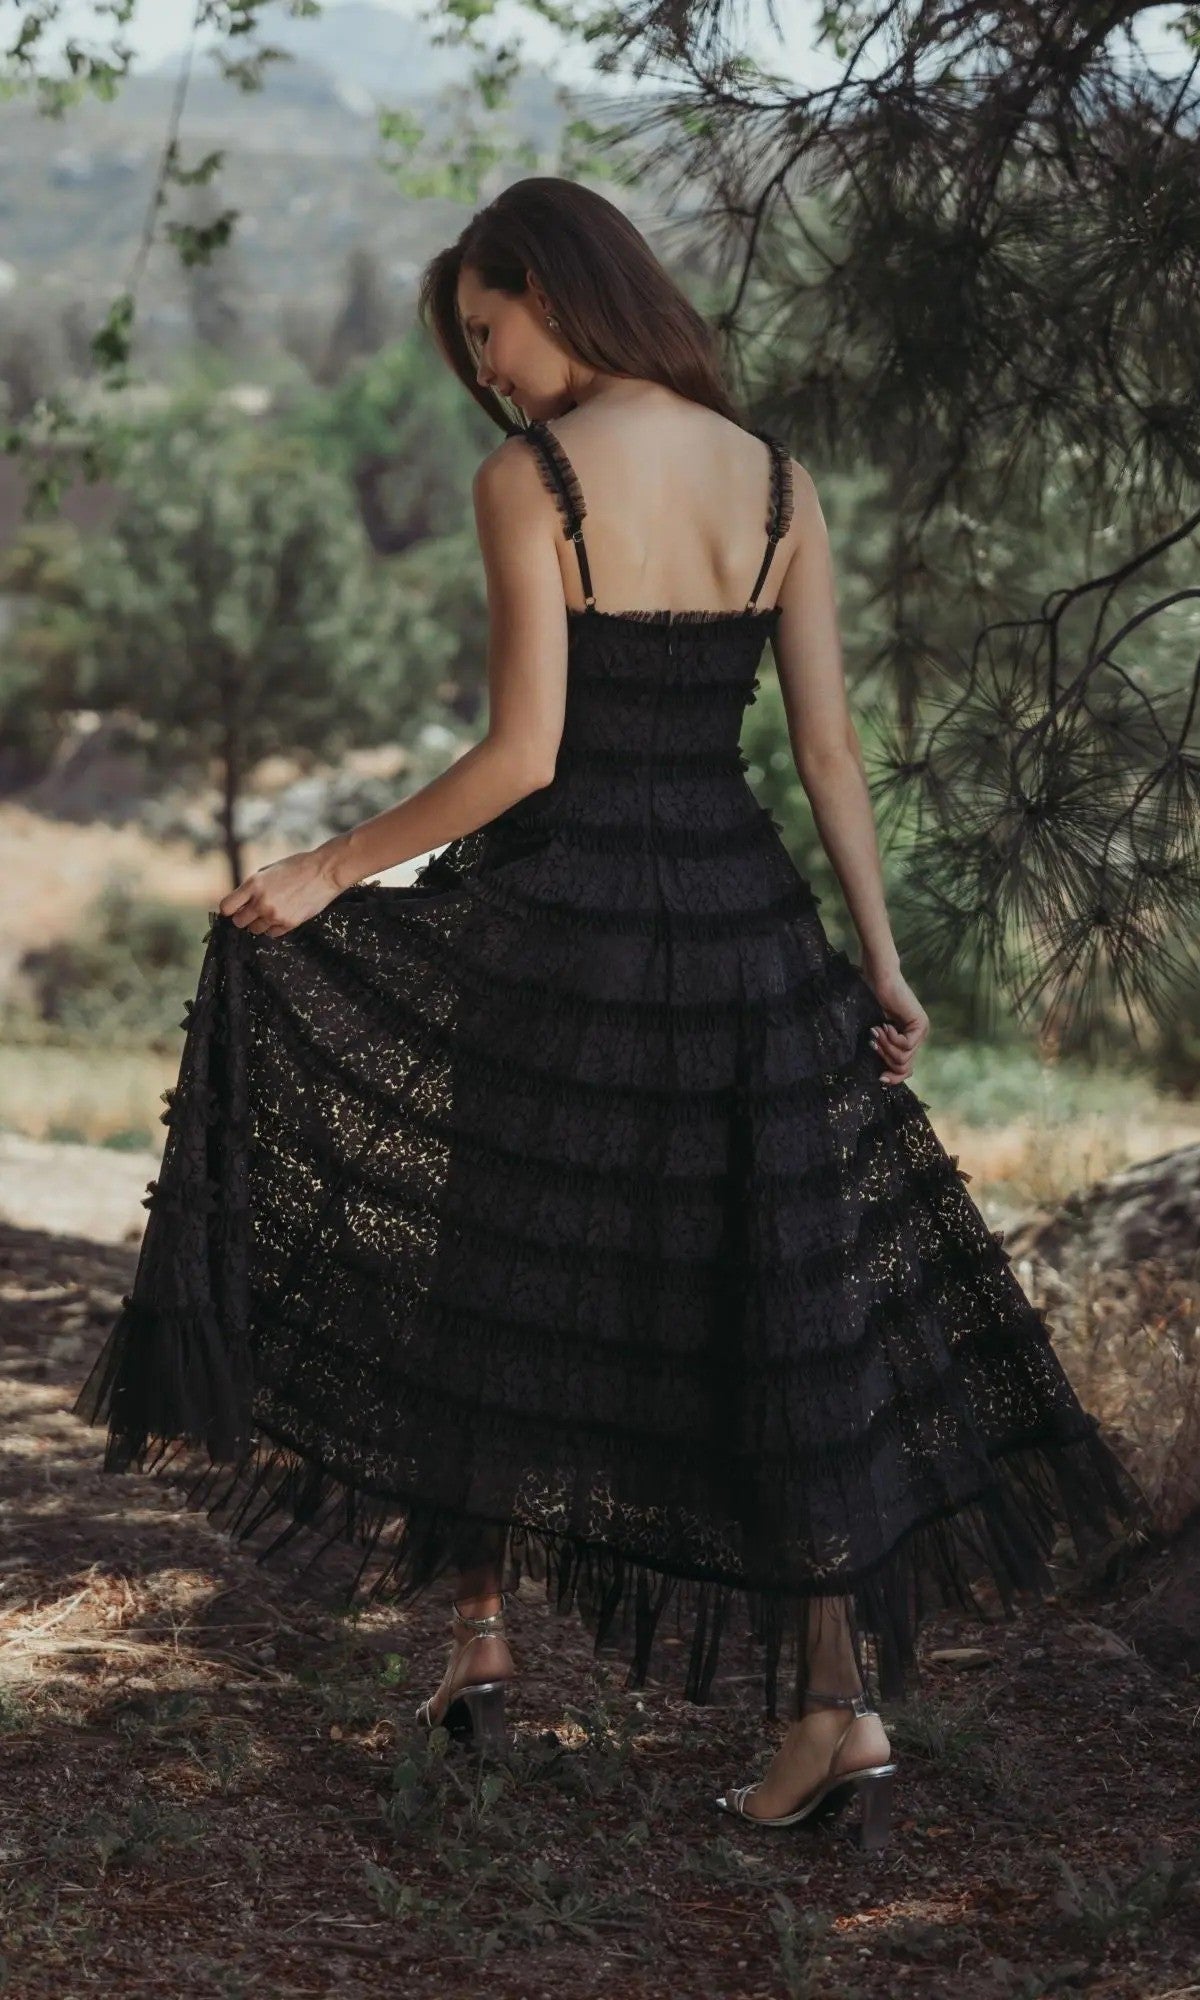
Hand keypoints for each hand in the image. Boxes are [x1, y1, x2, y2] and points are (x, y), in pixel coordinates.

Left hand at [218, 848, 343, 937]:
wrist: (325, 872)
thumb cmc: (297, 867)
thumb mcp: (268, 871)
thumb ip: (252, 887)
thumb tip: (240, 903)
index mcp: (253, 884)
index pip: (226, 907)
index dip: (229, 909)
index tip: (235, 908)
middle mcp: (261, 902)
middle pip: (239, 922)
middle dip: (243, 917)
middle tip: (253, 911)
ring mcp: (275, 915)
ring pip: (255, 930)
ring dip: (259, 923)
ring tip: (271, 911)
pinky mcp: (289, 924)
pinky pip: (272, 933)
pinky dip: (273, 927)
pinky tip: (282, 915)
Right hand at [859, 958, 928, 1084]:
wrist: (880, 980)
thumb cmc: (875, 1003)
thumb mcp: (880, 1034)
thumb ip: (886, 1050)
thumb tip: (884, 1078)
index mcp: (911, 1040)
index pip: (907, 1069)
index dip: (894, 1077)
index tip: (880, 1078)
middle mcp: (920, 1037)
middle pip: (904, 1065)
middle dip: (885, 1056)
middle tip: (873, 1040)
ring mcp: (922, 1031)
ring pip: (903, 1057)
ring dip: (885, 1046)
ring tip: (877, 1030)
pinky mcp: (920, 1024)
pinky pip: (904, 1045)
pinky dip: (890, 1038)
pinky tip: (884, 1024)